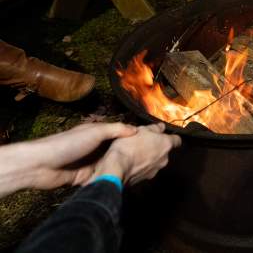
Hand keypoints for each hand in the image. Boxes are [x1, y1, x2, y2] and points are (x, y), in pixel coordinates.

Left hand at [0, 122, 136, 196]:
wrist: (42, 165)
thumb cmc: (67, 143)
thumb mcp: (95, 131)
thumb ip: (116, 130)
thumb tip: (136, 130)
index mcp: (98, 133)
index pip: (120, 134)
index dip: (133, 137)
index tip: (150, 140)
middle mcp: (96, 147)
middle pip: (117, 150)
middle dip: (130, 154)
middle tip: (149, 158)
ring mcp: (92, 163)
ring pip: (111, 165)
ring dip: (121, 167)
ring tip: (141, 171)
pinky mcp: (87, 178)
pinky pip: (103, 177)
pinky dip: (111, 178)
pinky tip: (126, 181)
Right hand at [86, 123, 180, 186]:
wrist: (117, 168)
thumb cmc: (129, 147)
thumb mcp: (141, 130)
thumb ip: (154, 128)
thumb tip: (160, 127)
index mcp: (166, 145)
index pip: (177, 140)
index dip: (171, 137)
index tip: (165, 135)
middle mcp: (164, 159)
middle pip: (164, 151)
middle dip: (156, 147)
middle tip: (144, 141)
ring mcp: (154, 170)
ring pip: (155, 161)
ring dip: (148, 156)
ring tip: (135, 151)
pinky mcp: (144, 179)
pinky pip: (146, 169)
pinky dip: (141, 165)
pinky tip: (131, 161)